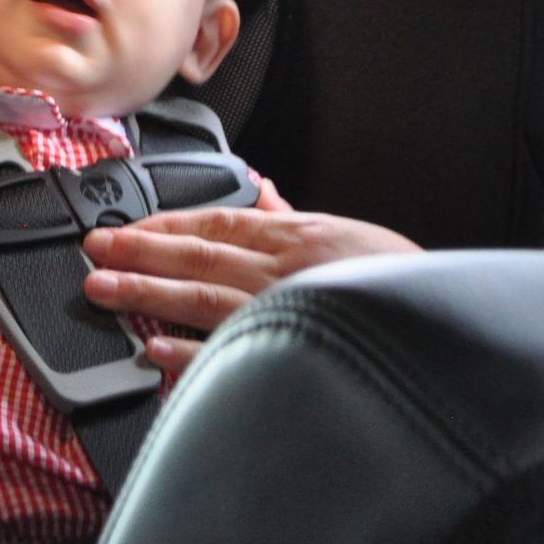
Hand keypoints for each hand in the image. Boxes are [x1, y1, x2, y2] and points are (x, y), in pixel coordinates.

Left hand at [82, 205, 418, 375]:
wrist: (450, 338)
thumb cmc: (403, 288)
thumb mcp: (350, 237)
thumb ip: (296, 217)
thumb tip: (263, 188)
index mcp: (298, 238)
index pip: (217, 222)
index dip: (164, 224)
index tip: (123, 227)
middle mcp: (287, 270)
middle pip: (199, 254)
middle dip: (139, 251)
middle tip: (93, 251)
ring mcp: (287, 312)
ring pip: (203, 297)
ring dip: (148, 293)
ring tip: (104, 290)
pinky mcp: (292, 355)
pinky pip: (232, 354)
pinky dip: (191, 355)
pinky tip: (156, 353)